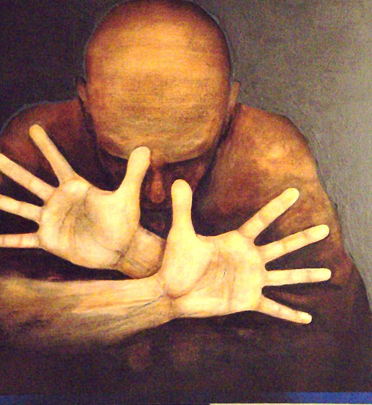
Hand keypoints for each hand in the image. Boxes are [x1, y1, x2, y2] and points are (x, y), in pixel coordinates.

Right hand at [0, 124, 150, 270]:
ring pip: (20, 208)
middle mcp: (59, 201)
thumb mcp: (127, 196)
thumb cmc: (125, 222)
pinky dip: (7, 240)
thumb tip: (146, 147)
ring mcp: (52, 220)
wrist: (120, 251)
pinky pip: (23, 239)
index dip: (46, 145)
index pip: (57, 161)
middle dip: (12, 169)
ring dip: (1, 201)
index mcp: (75, 187)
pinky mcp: (49, 241)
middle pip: (30, 181)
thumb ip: (134, 172)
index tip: (34, 128)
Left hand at [157, 182, 330, 323]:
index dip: (278, 206)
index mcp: (237, 241)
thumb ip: (182, 207)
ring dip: (306, 275)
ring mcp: (250, 280)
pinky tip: (306, 319)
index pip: (262, 219)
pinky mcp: (247, 300)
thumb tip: (178, 181)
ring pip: (286, 276)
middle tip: (326, 228)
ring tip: (328, 272)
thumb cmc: (175, 262)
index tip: (295, 192)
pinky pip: (274, 308)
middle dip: (304, 238)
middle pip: (283, 246)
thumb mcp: (181, 233)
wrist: (171, 292)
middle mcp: (249, 258)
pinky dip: (290, 314)